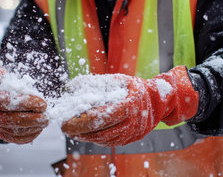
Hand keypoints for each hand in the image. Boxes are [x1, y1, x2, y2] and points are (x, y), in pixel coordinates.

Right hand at [0, 67, 47, 143]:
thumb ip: (2, 74)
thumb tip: (9, 77)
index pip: (5, 101)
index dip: (25, 102)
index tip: (42, 103)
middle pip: (10, 119)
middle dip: (31, 118)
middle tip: (46, 116)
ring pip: (13, 131)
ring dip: (32, 127)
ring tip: (45, 121)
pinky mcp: (0, 133)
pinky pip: (13, 138)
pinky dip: (27, 136)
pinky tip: (39, 129)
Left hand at [61, 66, 198, 146]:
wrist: (158, 101)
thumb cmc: (134, 88)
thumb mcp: (116, 80)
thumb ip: (93, 83)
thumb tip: (70, 87)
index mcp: (126, 107)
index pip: (97, 118)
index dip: (78, 121)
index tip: (65, 121)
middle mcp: (129, 124)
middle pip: (97, 132)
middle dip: (78, 131)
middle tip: (64, 126)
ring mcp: (129, 135)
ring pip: (101, 139)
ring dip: (85, 136)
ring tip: (72, 129)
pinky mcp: (128, 140)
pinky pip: (108, 141)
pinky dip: (95, 138)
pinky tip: (86, 132)